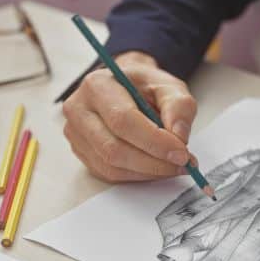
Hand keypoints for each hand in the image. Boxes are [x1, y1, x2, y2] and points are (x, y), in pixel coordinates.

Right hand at [62, 51, 197, 181]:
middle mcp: (79, 110)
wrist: (126, 88)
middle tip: (183, 164)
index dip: (154, 141)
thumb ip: (179, 106)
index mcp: (98, 85)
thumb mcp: (168, 86)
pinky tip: (155, 167)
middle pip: (114, 148)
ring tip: (173, 166)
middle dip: (154, 162)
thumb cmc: (145, 87)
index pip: (123, 120)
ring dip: (148, 172)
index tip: (182, 154)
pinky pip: (109, 174)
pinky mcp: (81, 152)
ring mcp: (76, 134)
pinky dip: (138, 175)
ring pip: (111, 165)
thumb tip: (179, 136)